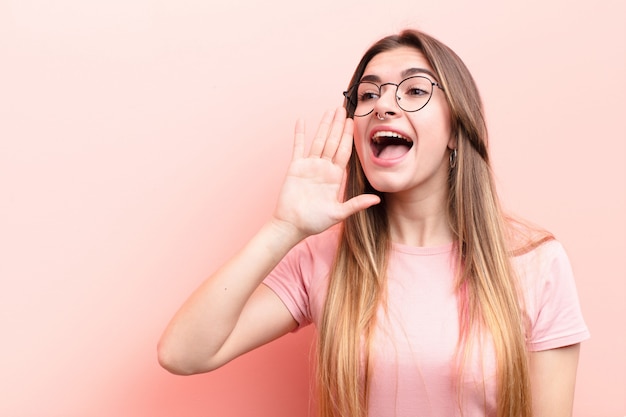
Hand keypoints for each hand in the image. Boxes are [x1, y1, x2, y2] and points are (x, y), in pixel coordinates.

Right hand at [272, 107, 380, 239]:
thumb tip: (377, 199)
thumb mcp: (339, 213)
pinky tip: (302, 121)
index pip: (344, 152)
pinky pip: (298, 147)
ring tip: (329, 111)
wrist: (292, 225)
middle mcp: (323, 168)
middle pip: (332, 142)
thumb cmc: (314, 222)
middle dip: (338, 126)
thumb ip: (356, 204)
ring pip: (318, 140)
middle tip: (343, 110)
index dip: (348, 137)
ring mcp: (309, 166)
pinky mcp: (295, 167)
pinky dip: (300, 134)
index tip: (353, 122)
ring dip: (323, 125)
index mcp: (335, 177)